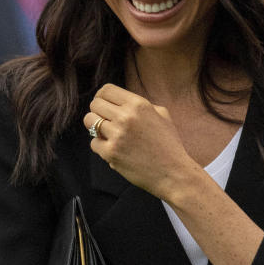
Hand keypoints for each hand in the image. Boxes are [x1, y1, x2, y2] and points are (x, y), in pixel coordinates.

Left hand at [82, 83, 199, 200]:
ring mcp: (117, 135)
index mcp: (138, 104)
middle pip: (95, 104)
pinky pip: (93, 142)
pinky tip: (114, 149)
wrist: (174, 174)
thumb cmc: (169, 145)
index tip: (103, 105)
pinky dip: (101, 146)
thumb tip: (120, 100)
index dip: (101, 97)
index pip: (106, 90)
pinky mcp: (111, 153)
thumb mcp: (162, 115)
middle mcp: (126, 116)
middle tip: (106, 122)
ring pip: (89, 121)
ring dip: (95, 128)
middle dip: (98, 112)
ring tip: (108, 134)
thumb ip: (141, 104)